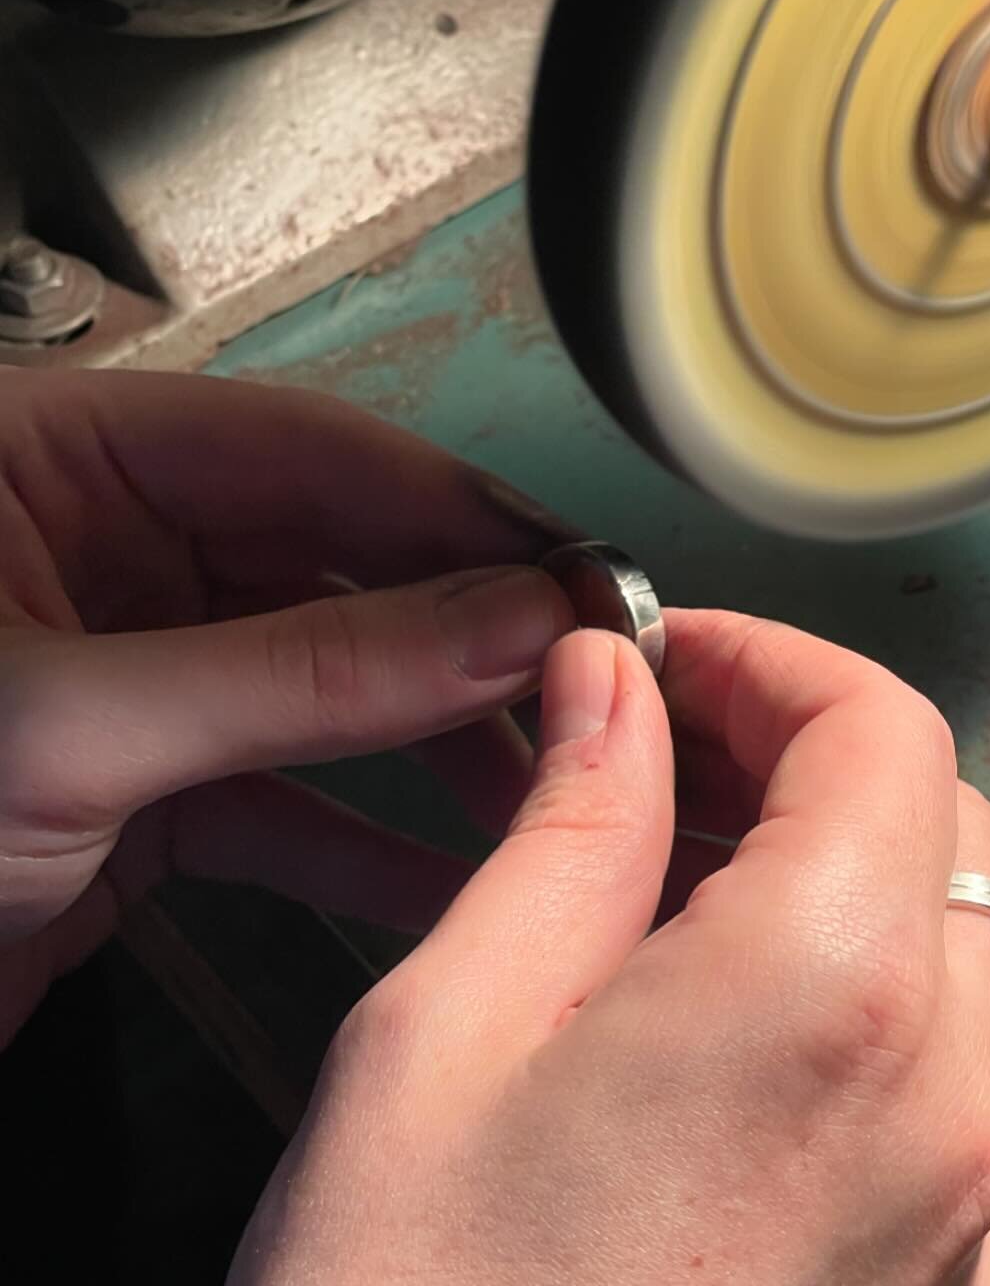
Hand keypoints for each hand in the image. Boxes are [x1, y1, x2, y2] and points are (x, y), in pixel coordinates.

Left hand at [0, 367, 578, 1044]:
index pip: (313, 453)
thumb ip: (305, 666)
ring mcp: (140, 676)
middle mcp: (110, 555)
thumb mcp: (73, 718)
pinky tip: (454, 874)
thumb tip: (498, 618)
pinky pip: (288, 798)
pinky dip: (367, 842)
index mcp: (62, 462)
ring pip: (331, 687)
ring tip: (548, 774)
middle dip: (467, 631)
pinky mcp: (147, 789)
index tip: (571, 569)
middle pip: (341, 566)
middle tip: (588, 670)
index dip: (457, 510)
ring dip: (440, 740)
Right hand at [232, 612, 989, 1284]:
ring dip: (829, 857)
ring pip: (949, 934)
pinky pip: (936, 1057)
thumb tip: (612, 686)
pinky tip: (716, 1000)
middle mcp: (945, 1096)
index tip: (673, 656)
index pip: (882, 725)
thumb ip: (571, 822)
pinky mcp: (941, 1266)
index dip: (771, 659)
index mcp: (827, 996)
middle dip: (802, 746)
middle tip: (663, 743)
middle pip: (935, 817)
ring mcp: (965, 1198)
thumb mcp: (454, 1027)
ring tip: (673, 860)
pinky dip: (848, 977)